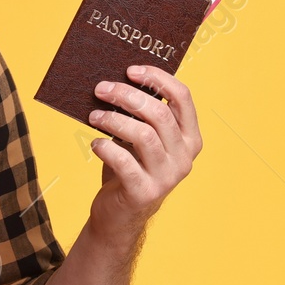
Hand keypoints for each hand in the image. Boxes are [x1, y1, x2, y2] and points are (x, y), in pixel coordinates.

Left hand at [86, 64, 202, 240]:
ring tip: (94, 116)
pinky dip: (105, 148)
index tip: (131, 70)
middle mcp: (184, 157)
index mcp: (190, 138)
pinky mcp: (144, 192)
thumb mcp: (142, 140)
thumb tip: (116, 80)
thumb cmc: (130, 167)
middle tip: (101, 89)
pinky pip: (124, 161)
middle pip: (159, 114)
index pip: (183, 98)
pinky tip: (95, 144)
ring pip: (143, 135)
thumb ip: (142, 116)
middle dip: (127, 96)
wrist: (120, 214)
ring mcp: (167, 177)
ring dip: (113, 120)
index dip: (158, 78)